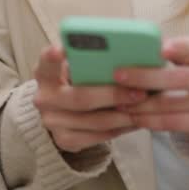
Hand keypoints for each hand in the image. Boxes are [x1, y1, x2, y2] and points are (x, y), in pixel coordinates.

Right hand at [31, 46, 147, 152]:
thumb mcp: (79, 65)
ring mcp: (52, 121)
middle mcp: (44, 98)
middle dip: (112, 95)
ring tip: (144, 108)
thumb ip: (93, 58)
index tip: (61, 50)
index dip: (53, 55)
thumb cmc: (80, 78)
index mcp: (45, 71)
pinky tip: (134, 120)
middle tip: (139, 92)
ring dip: (122, 115)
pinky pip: (97, 137)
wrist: (65, 110)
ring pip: (93, 121)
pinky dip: (119, 129)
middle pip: (79, 97)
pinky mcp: (64, 140)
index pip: (46, 60)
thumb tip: (125, 51)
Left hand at [114, 35, 188, 140]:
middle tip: (119, 75)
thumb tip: (146, 47)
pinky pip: (175, 123)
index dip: (187, 47)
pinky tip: (135, 116)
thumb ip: (181, 51)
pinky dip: (152, 120)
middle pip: (182, 79)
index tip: (162, 49)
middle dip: (146, 77)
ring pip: (173, 104)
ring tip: (119, 100)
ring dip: (141, 104)